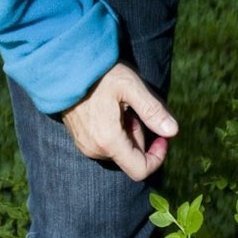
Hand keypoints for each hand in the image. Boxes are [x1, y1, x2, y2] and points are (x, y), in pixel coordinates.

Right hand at [62, 62, 177, 180]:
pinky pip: (106, 144)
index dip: (157, 157)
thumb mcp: (131, 87)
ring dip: (127, 132)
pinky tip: (109, 109)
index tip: (162, 137)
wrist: (64, 67)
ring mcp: (85, 146)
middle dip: (139, 135)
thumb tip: (173, 132)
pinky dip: (114, 131)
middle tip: (131, 108)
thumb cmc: (99, 75)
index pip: (140, 170)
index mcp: (109, 141)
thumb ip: (153, 111)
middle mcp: (95, 150)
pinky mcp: (80, 140)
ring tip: (118, 106)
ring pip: (119, 150)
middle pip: (131, 157)